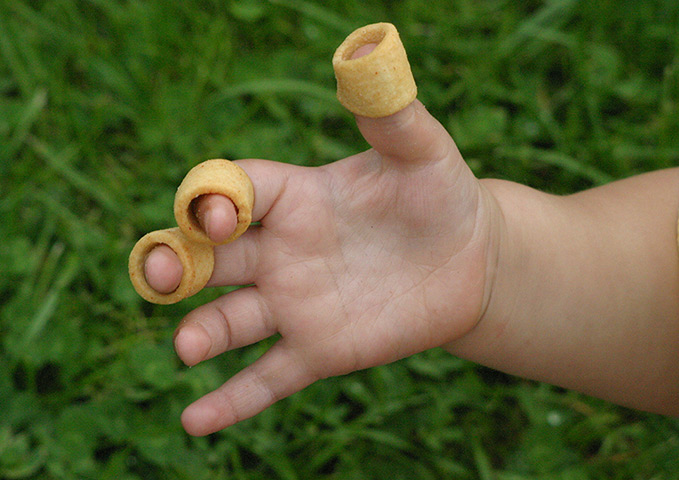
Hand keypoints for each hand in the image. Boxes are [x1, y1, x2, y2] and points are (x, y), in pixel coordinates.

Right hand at [144, 100, 498, 435]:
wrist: (468, 260)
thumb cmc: (441, 194)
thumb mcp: (422, 150)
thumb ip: (391, 114)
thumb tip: (367, 55)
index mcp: (292, 195)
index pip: (231, 191)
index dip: (213, 202)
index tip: (220, 216)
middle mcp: (279, 250)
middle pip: (207, 257)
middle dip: (177, 266)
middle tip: (164, 277)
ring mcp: (294, 304)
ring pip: (230, 321)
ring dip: (202, 334)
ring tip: (188, 348)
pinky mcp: (318, 350)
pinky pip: (267, 377)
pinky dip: (232, 401)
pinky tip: (196, 422)